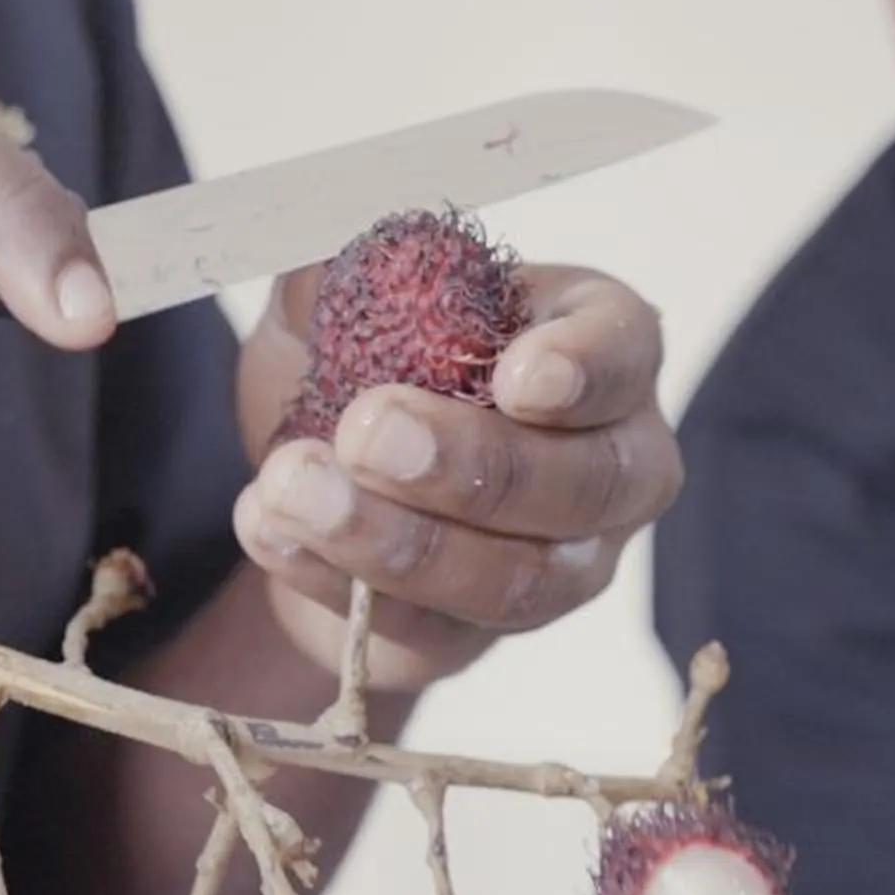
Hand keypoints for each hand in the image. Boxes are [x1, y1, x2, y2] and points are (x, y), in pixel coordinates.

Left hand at [231, 266, 679, 693]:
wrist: (323, 479)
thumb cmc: (371, 363)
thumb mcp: (354, 295)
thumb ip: (352, 268)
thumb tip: (331, 258)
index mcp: (599, 350)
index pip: (624, 355)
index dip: (583, 371)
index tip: (517, 376)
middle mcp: (611, 466)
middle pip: (584, 483)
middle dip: (475, 465)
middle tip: (368, 432)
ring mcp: (563, 566)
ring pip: (516, 578)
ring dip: (397, 538)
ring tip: (293, 487)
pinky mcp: (483, 637)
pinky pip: (429, 628)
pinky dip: (336, 578)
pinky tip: (270, 529)